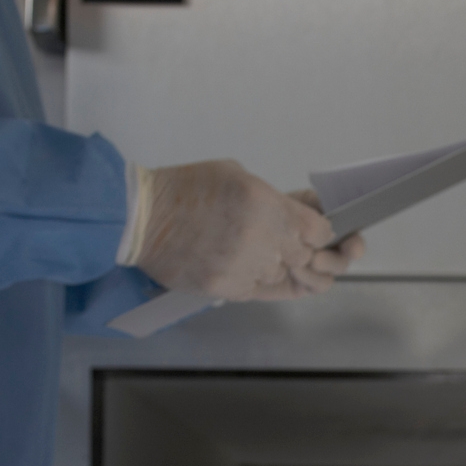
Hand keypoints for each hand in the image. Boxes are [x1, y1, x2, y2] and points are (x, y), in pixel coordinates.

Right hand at [129, 162, 361, 299]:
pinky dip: (251, 277)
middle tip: (276, 238)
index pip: (322, 231)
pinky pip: (258, 288)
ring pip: (280, 274)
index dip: (320, 231)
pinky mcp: (230, 288)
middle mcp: (265, 240)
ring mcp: (248, 268)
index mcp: (270, 206)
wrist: (143, 219)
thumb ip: (273, 200)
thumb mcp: (237, 176)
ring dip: (271, 264)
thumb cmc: (186, 190)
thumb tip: (298, 216)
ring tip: (246, 248)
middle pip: (304, 255)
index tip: (314, 230)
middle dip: (294, 248)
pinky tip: (234, 261)